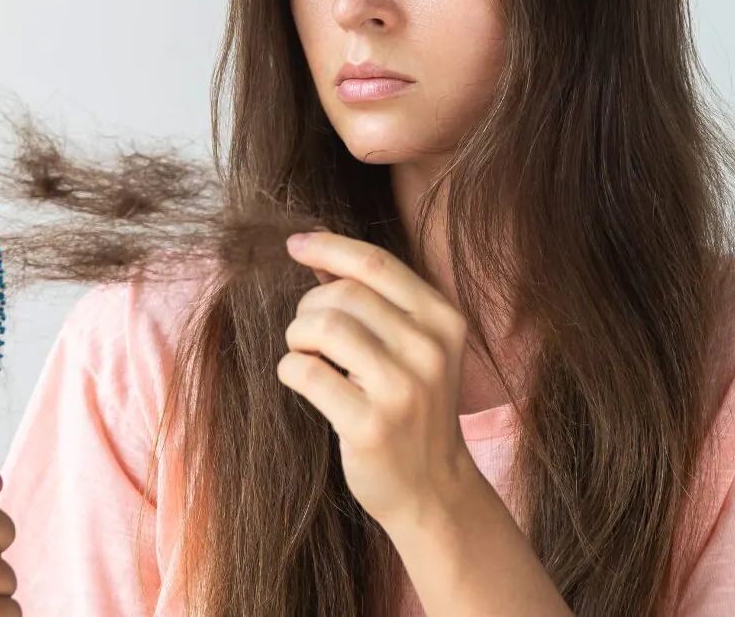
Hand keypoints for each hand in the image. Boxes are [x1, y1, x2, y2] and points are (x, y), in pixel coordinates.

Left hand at [278, 230, 478, 531]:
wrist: (433, 489)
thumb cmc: (412, 407)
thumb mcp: (414, 347)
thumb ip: (376, 299)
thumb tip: (317, 247)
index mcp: (443, 321)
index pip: (376, 263)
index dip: (328, 247)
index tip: (294, 245)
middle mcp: (429, 350)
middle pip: (343, 294)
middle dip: (310, 307)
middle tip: (308, 335)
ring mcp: (403, 389)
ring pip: (323, 328)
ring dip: (298, 337)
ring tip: (306, 356)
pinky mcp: (371, 425)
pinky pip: (306, 373)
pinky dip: (291, 369)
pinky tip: (302, 381)